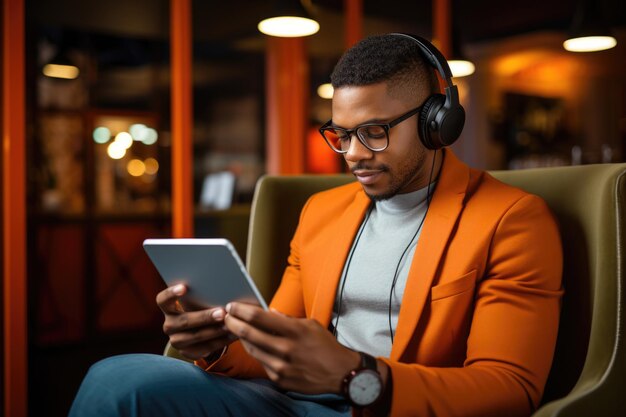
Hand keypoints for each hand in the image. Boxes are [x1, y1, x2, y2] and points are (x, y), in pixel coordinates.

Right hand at [156, 284, 234, 359]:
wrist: (200, 331)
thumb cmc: (200, 308)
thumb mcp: (198, 301)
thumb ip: (203, 294)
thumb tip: (222, 284)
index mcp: (168, 308)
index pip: (162, 300)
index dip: (171, 294)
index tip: (184, 287)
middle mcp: (169, 325)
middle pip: (184, 321)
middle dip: (204, 317)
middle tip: (222, 313)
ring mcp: (177, 340)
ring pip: (194, 336)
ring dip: (214, 331)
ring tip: (229, 325)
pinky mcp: (188, 352)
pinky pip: (204, 348)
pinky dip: (220, 342)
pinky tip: (232, 336)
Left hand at [224, 302, 360, 393]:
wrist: (340, 374)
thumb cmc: (325, 346)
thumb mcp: (310, 325)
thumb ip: (287, 319)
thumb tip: (269, 313)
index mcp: (294, 331)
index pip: (258, 318)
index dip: (241, 310)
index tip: (232, 306)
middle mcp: (285, 349)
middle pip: (248, 334)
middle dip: (233, 323)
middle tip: (226, 316)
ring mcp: (281, 367)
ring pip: (251, 349)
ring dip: (241, 338)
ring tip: (236, 329)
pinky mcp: (279, 380)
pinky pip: (261, 363)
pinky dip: (256, 353)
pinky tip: (254, 345)